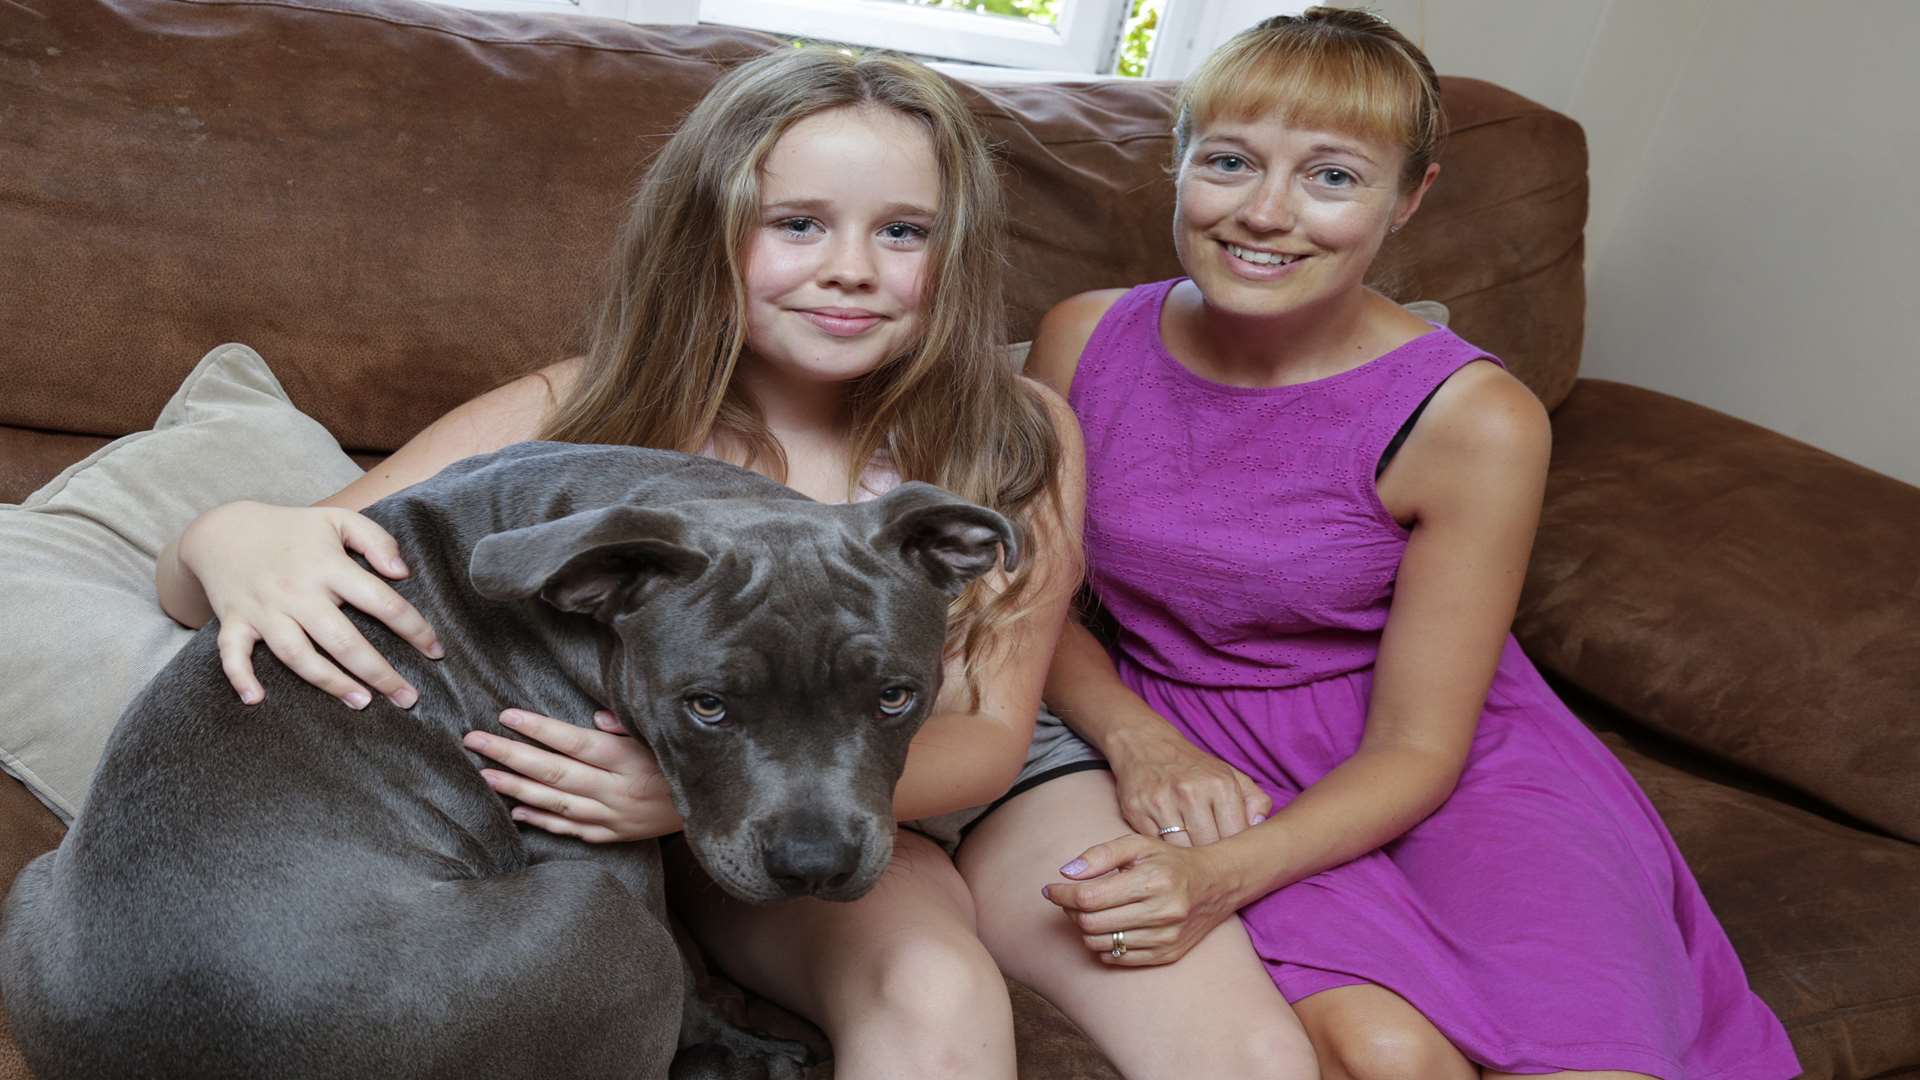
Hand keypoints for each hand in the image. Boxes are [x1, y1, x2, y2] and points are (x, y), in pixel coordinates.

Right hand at [178, 500, 440, 708]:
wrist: (224, 529)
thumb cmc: (292, 528)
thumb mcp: (338, 520)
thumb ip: (376, 541)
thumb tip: (402, 573)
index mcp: (327, 566)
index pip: (380, 601)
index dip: (413, 628)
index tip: (436, 651)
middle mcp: (297, 592)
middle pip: (342, 640)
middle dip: (378, 672)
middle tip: (408, 699)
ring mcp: (264, 609)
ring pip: (297, 654)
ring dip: (328, 682)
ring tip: (361, 703)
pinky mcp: (234, 621)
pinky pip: (232, 654)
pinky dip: (240, 677)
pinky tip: (256, 700)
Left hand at [464, 709, 682, 843]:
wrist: (718, 809)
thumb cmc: (689, 762)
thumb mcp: (665, 738)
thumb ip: (629, 727)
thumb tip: (596, 718)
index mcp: (629, 760)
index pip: (574, 742)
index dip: (538, 729)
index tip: (506, 715)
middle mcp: (617, 790)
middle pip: (555, 772)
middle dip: (511, 755)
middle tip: (474, 741)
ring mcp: (614, 816)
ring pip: (556, 803)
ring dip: (517, 788)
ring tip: (485, 775)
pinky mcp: (615, 834)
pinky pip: (572, 829)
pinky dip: (542, 819)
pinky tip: (516, 809)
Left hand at [1041, 832, 1245, 966]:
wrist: (1215, 885)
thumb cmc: (1169, 861)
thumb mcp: (1137, 845)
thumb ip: (1100, 854)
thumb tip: (1066, 873)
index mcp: (1153, 880)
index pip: (1090, 897)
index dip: (1063, 894)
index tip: (1051, 888)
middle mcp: (1162, 912)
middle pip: (1091, 923)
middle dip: (1071, 910)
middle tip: (1070, 897)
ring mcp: (1166, 938)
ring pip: (1100, 943)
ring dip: (1084, 928)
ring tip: (1089, 911)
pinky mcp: (1167, 955)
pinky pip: (1117, 959)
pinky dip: (1103, 944)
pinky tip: (1109, 926)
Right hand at [1106, 724, 1271, 846]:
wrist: (1145, 744)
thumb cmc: (1193, 767)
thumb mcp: (1229, 775)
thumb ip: (1255, 800)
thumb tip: (1259, 826)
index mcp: (1220, 784)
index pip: (1235, 836)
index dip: (1234, 851)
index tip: (1231, 856)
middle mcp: (1191, 792)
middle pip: (1208, 847)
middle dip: (1210, 858)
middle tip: (1209, 861)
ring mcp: (1161, 801)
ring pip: (1181, 851)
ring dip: (1186, 856)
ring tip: (1189, 854)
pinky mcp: (1136, 810)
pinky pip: (1155, 845)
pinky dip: (1162, 849)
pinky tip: (1168, 844)